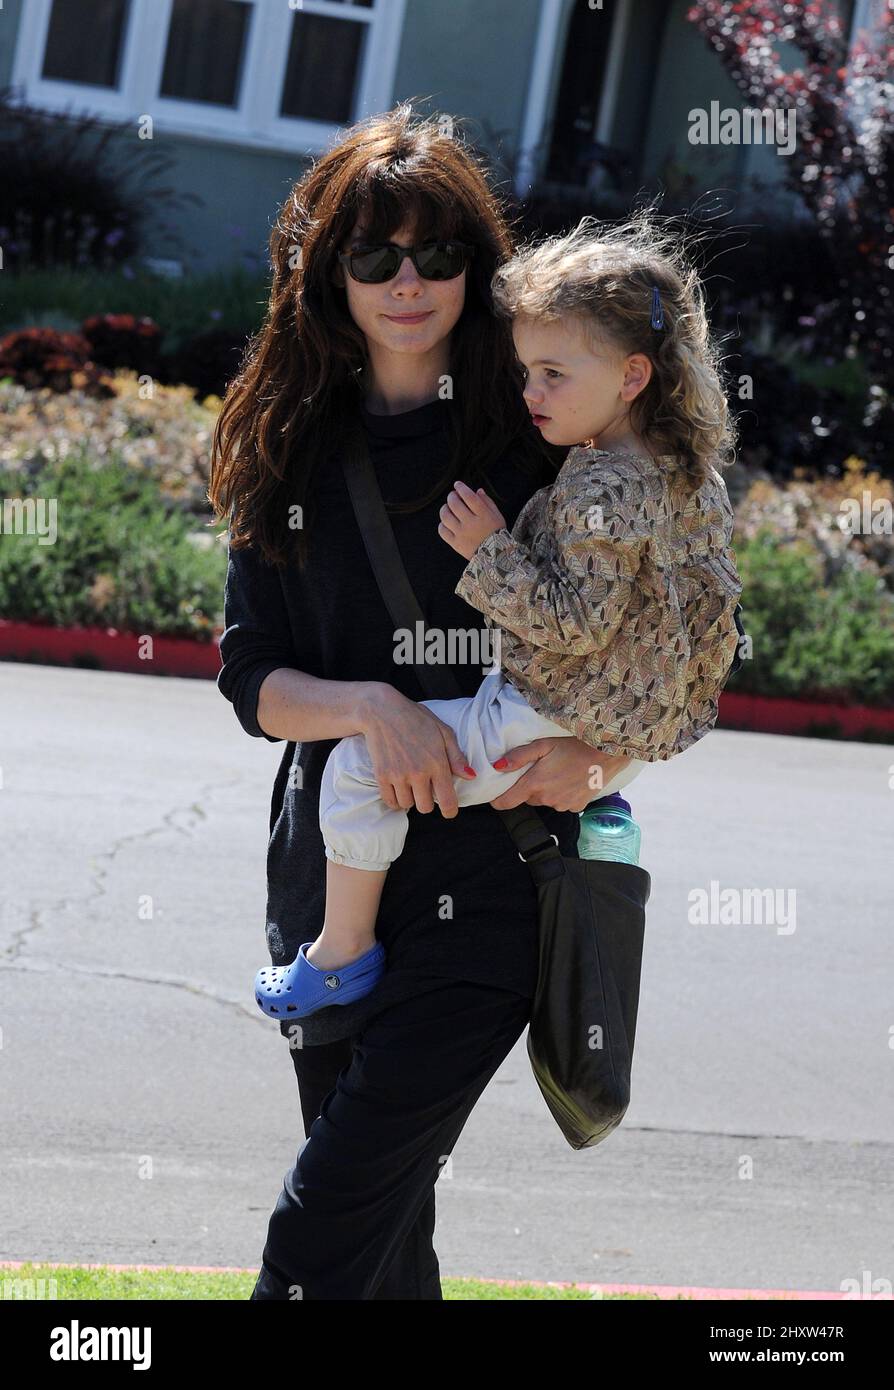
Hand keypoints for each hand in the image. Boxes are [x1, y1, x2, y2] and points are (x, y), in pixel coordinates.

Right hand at [356, 683, 476, 817]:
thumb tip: (471, 777)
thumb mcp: (443, 732)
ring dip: (410, 799)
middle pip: (425, 807)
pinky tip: (399, 788)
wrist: (382, 711)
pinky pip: (390, 801)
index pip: (447, 801)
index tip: (449, 811)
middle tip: (426, 790)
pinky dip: (395, 799)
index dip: (450, 810)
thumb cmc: (416, 719)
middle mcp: (418, 772)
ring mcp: (398, 775)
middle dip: (428, 802)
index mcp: (437, 763)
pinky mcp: (382, 776)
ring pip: (407, 805)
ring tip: (411, 785)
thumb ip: (457, 757)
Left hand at [438, 479, 506, 559]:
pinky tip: (446, 523)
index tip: (458, 484)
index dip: (461, 488)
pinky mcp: (455, 543)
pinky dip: (442, 524)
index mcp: (483, 515)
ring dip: (444, 508)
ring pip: (445, 516)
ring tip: (447, 508)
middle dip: (452, 496)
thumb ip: (488, 502)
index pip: (469, 496)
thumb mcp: (497, 516)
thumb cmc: (497, 534)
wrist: (496, 558)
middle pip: (455, 504)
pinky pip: (442, 531)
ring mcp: (461, 534)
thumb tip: (477, 490)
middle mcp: (471, 523)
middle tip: (453, 496)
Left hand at [488, 736, 633, 812]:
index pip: (506, 803)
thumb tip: (497, 767)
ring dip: (547, 791)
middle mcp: (547, 799)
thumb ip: (519, 757)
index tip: (496, 794)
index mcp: (535, 784)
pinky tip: (571, 780)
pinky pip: (562, 803)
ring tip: (559, 772)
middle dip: (529, 787)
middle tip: (540, 770)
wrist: (606, 753)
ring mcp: (562, 805)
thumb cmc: (573, 745)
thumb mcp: (543, 744)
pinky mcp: (576, 807)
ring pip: (545, 801)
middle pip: (528, 798)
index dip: (498, 799)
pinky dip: (562, 795)